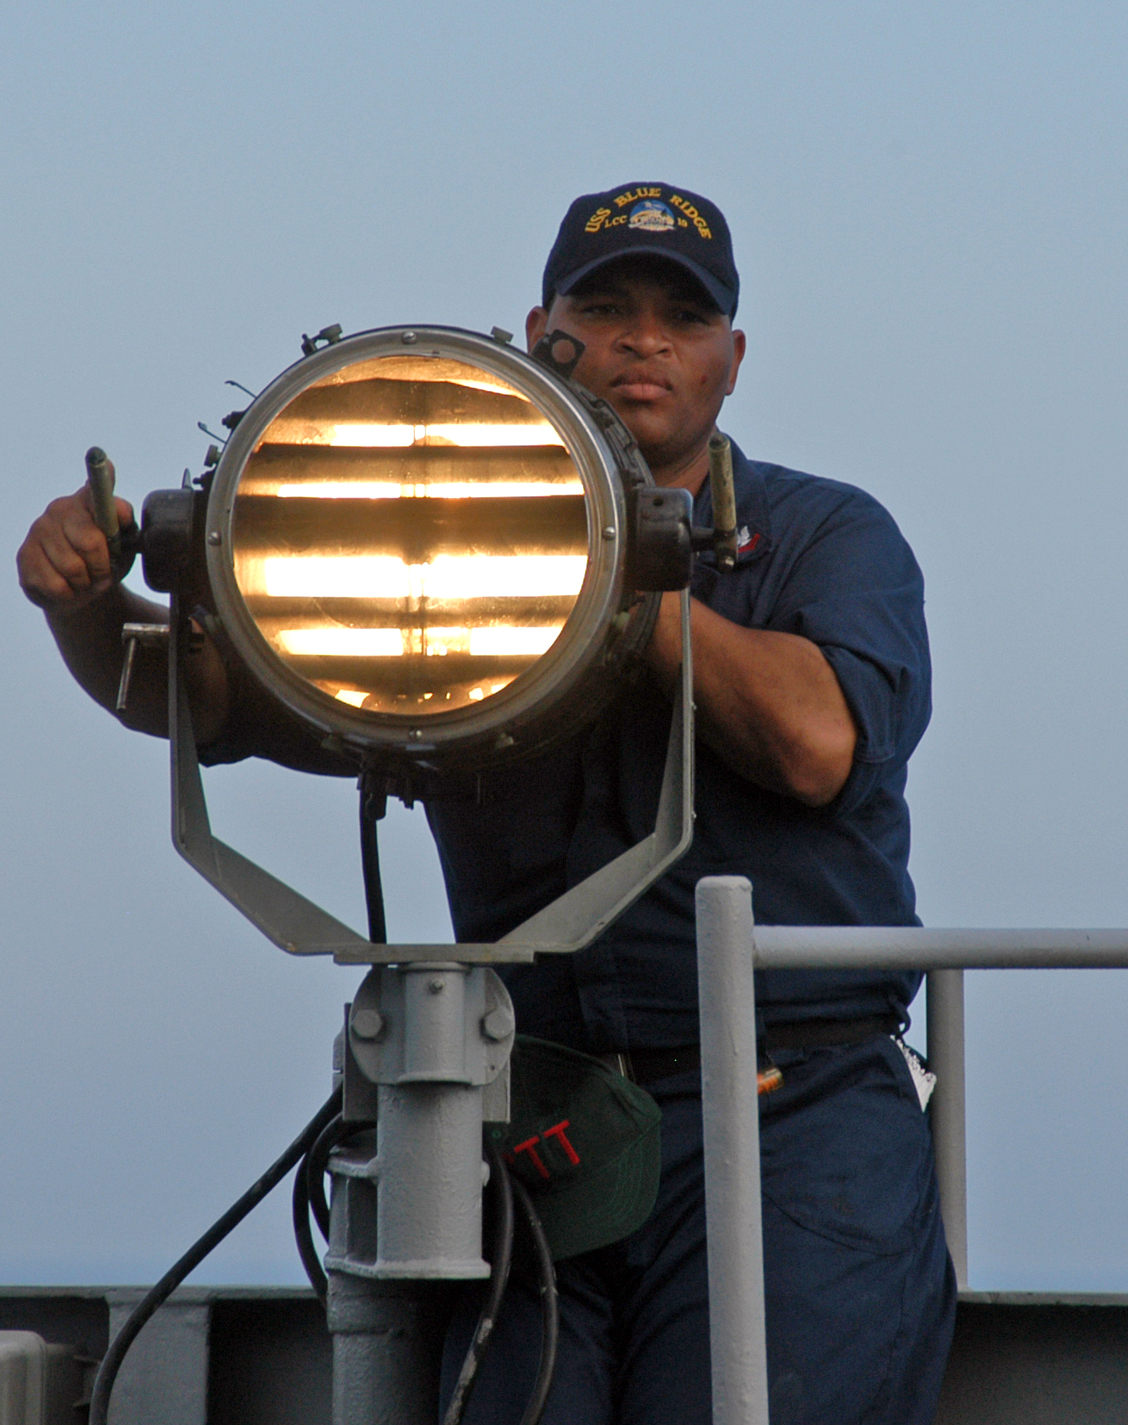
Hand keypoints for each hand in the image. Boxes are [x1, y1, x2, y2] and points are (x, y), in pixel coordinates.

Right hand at [17, 483, 134, 616]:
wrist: (81, 593)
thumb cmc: (105, 563)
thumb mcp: (124, 546)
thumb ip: (124, 527)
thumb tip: (121, 512)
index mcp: (88, 503)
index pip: (96, 488)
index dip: (101, 475)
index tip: (103, 460)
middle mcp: (60, 509)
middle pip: (90, 542)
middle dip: (102, 567)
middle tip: (103, 573)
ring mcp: (39, 530)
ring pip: (72, 568)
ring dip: (86, 583)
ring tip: (86, 580)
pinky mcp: (24, 555)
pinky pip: (55, 584)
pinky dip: (69, 594)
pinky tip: (68, 587)